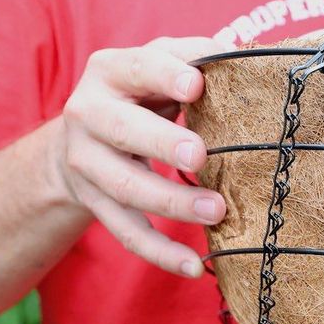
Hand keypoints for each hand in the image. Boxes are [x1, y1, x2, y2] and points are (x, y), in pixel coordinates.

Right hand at [54, 36, 227, 277]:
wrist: (82, 140)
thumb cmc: (140, 99)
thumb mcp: (157, 69)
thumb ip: (191, 59)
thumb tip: (241, 56)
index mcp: (110, 72)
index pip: (136, 68)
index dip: (164, 74)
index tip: (196, 85)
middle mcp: (89, 115)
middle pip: (123, 130)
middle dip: (161, 143)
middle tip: (201, 155)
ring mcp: (88, 164)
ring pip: (126, 187)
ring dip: (172, 202)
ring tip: (216, 211)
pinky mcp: (97, 204)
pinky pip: (129, 233)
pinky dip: (162, 254)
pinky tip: (195, 266)